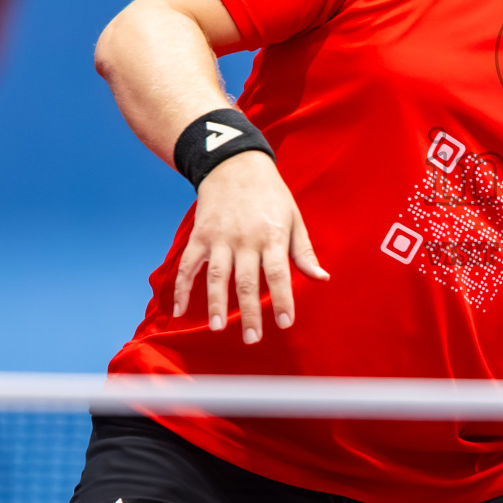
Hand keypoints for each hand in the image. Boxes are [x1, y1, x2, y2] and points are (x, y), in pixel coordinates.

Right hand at [172, 149, 328, 343]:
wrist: (234, 164)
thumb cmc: (271, 195)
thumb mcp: (294, 217)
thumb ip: (303, 252)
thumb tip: (322, 278)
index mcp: (272, 235)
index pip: (278, 274)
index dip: (282, 300)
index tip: (285, 323)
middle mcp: (245, 238)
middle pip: (246, 281)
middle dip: (250, 312)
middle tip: (252, 338)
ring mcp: (219, 237)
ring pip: (216, 277)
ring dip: (216, 304)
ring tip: (218, 328)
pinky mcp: (200, 236)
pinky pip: (188, 266)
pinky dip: (182, 289)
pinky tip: (180, 311)